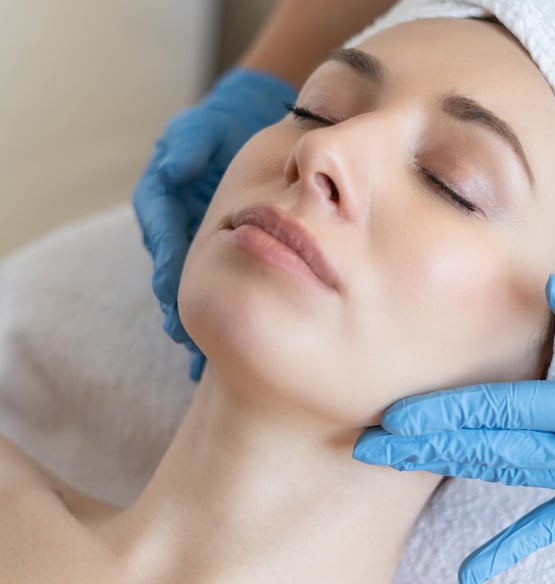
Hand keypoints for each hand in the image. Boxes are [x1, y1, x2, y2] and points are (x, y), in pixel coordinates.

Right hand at [133, 68, 296, 380]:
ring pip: (198, 286)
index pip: (164, 241)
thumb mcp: (203, 130)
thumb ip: (187, 148)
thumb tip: (173, 171)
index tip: (170, 293)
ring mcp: (205, 241)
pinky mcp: (231, 249)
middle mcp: (183, 229)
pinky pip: (228, 283)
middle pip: (176, 275)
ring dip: (199, 319)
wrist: (255, 129)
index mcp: (167, 204)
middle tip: (184, 337)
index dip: (168, 267)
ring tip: (203, 351)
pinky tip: (240, 341)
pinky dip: (231, 309)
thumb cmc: (223, 127)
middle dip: (179, 307)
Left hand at [354, 274, 554, 582]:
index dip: (446, 412)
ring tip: (394, 467)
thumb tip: (553, 287)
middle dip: (424, 444)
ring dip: (444, 471)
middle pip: (488, 447)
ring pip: (502, 476)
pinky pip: (548, 528)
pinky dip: (509, 551)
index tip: (396, 414)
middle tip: (367, 444)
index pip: (504, 412)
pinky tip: (474, 575)